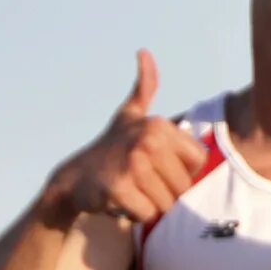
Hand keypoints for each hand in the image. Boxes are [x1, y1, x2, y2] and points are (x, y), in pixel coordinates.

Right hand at [40, 51, 208, 226]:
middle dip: (164, 194)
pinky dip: (135, 217)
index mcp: (159, 125)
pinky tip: (120, 203)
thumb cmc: (109, 149)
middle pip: (183, 187)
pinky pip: (147, 215)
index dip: (179, 173)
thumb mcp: (128, 115)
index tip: (156, 168)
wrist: (73, 179)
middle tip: (140, 184)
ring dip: (149, 207)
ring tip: (130, 192)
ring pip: (166, 204)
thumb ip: (144, 87)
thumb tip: (144, 52)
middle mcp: (148, 140)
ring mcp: (133, 163)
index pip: (197, 164)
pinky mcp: (119, 189)